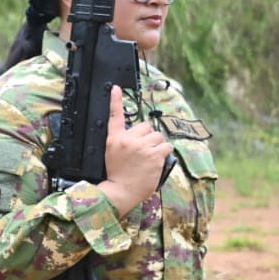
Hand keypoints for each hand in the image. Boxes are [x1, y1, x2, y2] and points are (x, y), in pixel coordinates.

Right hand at [97, 86, 172, 215]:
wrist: (121, 191)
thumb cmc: (117, 175)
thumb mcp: (112, 155)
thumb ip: (123, 142)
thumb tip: (139, 136)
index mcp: (114, 139)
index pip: (115, 116)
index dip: (115, 100)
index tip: (116, 88)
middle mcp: (128, 140)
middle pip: (146, 127)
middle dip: (148, 137)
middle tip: (144, 150)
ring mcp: (141, 147)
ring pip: (158, 136)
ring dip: (157, 145)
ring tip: (151, 157)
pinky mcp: (154, 155)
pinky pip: (166, 146)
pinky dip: (165, 152)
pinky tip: (158, 160)